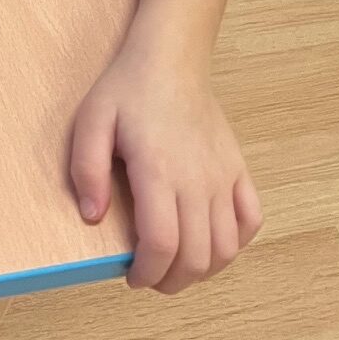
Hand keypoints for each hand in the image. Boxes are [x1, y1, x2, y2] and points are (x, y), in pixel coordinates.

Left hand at [69, 45, 261, 292]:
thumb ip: (87, 170)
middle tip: (150, 276)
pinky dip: (235, 244)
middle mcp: (197, 181)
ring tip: (177, 266)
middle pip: (197, 256)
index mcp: (158, 171)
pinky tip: (212, 243)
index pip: (162, 244)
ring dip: (203, 270)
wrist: (170, 59)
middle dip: (172, 280)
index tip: (132, 276)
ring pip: (226, 248)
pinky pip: (251, 221)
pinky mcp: (239, 170)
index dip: (147, 272)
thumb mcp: (91, 122)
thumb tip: (92, 216)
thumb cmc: (127, 90)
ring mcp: (223, 177)